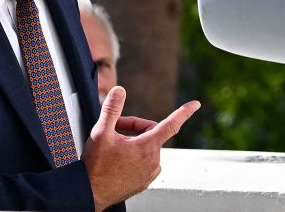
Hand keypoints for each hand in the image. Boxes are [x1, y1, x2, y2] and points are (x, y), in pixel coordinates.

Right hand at [82, 86, 199, 211]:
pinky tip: (116, 158)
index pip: (171, 124)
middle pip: (151, 133)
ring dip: (132, 142)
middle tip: (115, 129)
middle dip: (134, 127)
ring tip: (113, 146)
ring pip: (146, 148)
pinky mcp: (143, 182)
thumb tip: (119, 92)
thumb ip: (112, 109)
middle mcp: (153, 161)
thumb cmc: (96, 165)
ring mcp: (149, 173)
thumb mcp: (101, 132)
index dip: (184, 112)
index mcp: (147, 147)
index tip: (195, 104)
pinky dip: (133, 155)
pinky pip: (144, 162)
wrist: (90, 191)